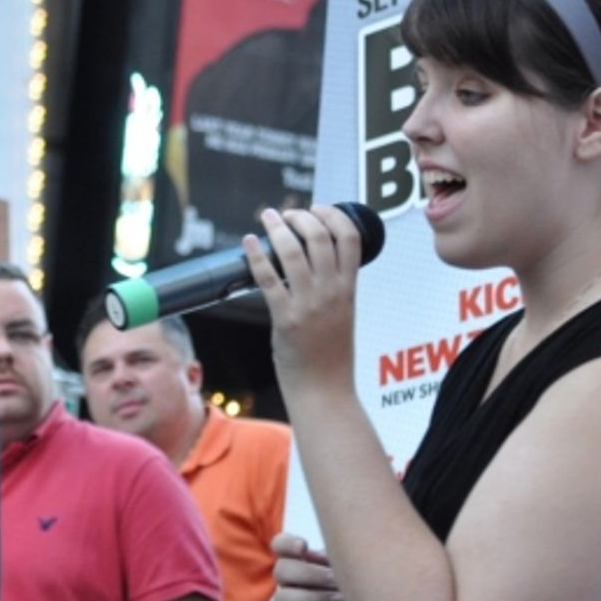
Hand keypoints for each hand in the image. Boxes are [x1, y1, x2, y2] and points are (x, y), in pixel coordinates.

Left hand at [243, 205, 361, 389]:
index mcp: (349, 289)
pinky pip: (268, 278)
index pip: (351, 238)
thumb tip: (317, 263)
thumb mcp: (344, 315)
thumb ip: (336, 288)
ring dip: (278, 228)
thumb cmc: (331, 356)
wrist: (325, 391)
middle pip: (320, 236)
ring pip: (293, 252)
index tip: (318, 209)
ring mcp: (309, 304)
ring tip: (268, 217)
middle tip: (288, 214)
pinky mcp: (286, 318)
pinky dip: (257, 255)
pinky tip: (249, 242)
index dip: (334, 215)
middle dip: (301, 216)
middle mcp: (332, 292)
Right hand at [270, 532, 364, 600]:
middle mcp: (290, 582)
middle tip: (336, 580)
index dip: (286, 544)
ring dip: (312, 598)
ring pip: (282, 599)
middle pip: (282, 570)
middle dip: (310, 574)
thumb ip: (336, 558)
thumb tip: (320, 554)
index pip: (280, 546)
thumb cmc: (358, 591)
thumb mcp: (351, 570)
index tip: (304, 546)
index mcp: (300, 561)